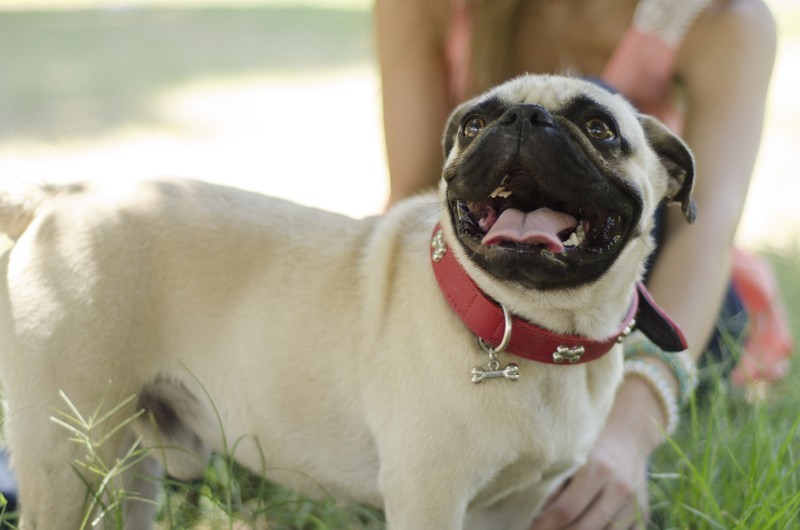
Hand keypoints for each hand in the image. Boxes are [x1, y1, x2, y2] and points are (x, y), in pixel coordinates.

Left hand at [529, 377, 667, 528]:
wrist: (630, 434)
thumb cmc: (592, 441)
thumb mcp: (572, 453)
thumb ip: (556, 481)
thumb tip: (537, 510)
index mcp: (597, 468)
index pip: (566, 509)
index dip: (544, 524)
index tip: (529, 528)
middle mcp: (619, 487)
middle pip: (584, 528)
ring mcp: (635, 503)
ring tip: (561, 529)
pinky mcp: (643, 512)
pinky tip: (587, 527)